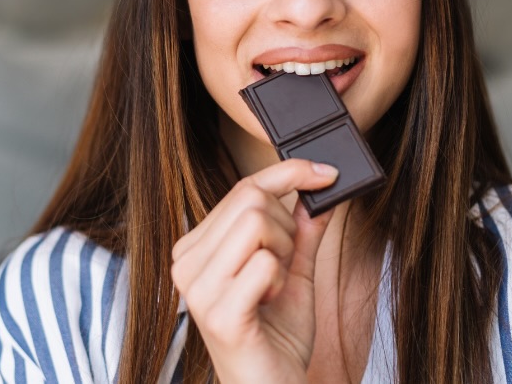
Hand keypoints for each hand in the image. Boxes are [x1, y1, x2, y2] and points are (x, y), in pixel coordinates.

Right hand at [170, 159, 337, 383]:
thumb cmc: (276, 339)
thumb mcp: (294, 273)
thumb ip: (303, 232)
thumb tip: (318, 190)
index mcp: (197, 248)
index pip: (242, 189)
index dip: (287, 172)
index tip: (324, 171)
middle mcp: (187, 263)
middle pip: (251, 200)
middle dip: (287, 227)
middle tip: (287, 265)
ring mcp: (198, 288)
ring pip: (257, 223)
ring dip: (284, 252)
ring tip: (276, 285)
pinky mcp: (218, 312)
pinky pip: (266, 263)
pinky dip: (281, 280)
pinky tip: (269, 304)